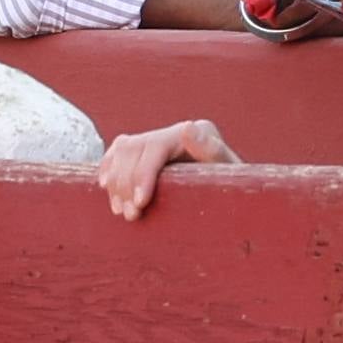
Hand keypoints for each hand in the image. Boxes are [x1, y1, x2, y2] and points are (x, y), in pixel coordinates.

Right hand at [96, 119, 239, 220]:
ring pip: (122, 151)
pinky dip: (109, 169)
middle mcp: (175, 131)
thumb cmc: (234, 186)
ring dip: (116, 182)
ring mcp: (158, 140)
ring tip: (121, 210)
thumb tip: (188, 127)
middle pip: (134, 149)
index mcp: (197, 131)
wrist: (234, 195)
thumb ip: (212, 150)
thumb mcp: (229, 172)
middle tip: (131, 215)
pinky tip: (107, 189)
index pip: (156, 147)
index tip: (140, 204)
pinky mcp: (146, 152)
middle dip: (126, 184)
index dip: (143, 175)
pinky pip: (117, 153)